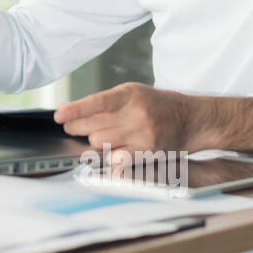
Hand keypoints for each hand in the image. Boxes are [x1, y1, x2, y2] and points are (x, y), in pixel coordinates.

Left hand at [55, 82, 200, 161]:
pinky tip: (110, 152)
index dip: (74, 110)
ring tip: (101, 136)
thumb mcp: (133, 94)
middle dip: (77, 128)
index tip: (59, 116)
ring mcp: (143, 134)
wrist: (193, 119)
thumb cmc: (158, 105)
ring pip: (101, 143)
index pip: (96, 102)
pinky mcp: (148, 151)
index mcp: (130, 94)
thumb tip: (68, 110)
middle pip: (93, 126)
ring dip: (94, 142)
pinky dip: (109, 157)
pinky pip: (118, 159)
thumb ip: (103, 102)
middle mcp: (136, 113)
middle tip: (72, 128)